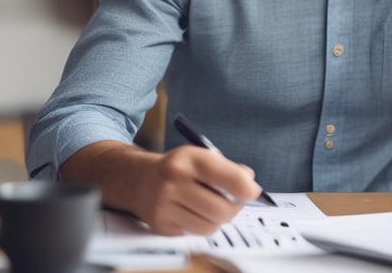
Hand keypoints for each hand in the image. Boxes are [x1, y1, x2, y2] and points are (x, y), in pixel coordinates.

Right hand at [132, 145, 262, 235]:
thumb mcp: (201, 156)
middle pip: (222, 209)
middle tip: (234, 202)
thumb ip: (228, 169)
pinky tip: (193, 212)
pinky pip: (195, 233)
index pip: (230, 178)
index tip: (253, 191)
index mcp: (189, 159)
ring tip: (212, 206)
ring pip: (211, 226)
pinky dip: (201, 225)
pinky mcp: (160, 225)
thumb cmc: (178, 167)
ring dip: (218, 219)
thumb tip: (250, 184)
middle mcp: (174, 182)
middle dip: (234, 208)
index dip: (247, 189)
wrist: (138, 179)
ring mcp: (164, 206)